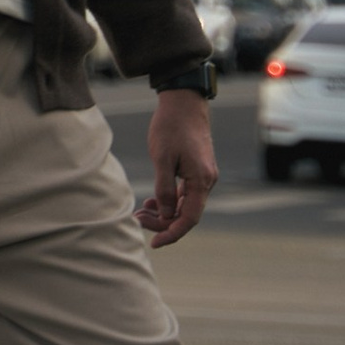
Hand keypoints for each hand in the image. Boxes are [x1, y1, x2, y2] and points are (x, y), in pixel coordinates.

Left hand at [137, 90, 216, 248]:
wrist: (184, 101)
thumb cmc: (171, 126)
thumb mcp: (162, 158)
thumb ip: (164, 189)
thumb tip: (166, 214)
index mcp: (201, 181)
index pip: (189, 219)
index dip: (171, 233)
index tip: (153, 243)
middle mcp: (207, 181)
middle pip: (186, 214)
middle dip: (162, 221)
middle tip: (137, 218)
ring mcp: (203, 176)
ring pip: (185, 205)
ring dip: (164, 211)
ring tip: (141, 210)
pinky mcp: (197, 170)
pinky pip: (185, 194)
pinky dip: (169, 200)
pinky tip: (152, 200)